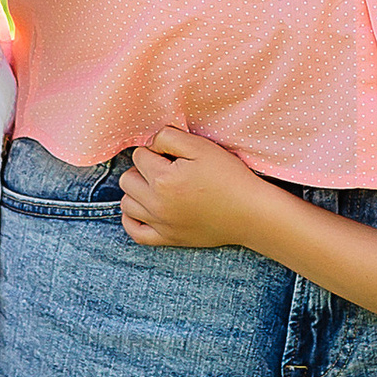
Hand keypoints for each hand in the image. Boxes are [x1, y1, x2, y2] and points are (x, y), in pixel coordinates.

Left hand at [121, 127, 272, 251]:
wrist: (249, 213)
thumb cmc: (229, 177)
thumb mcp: (201, 147)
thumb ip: (169, 137)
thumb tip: (150, 144)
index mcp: (163, 179)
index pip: (139, 155)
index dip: (156, 150)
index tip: (175, 155)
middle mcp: (156, 204)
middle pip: (127, 179)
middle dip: (142, 169)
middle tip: (166, 168)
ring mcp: (160, 224)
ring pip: (126, 203)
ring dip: (137, 191)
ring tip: (158, 187)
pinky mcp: (167, 239)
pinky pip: (134, 232)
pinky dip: (133, 219)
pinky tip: (145, 208)